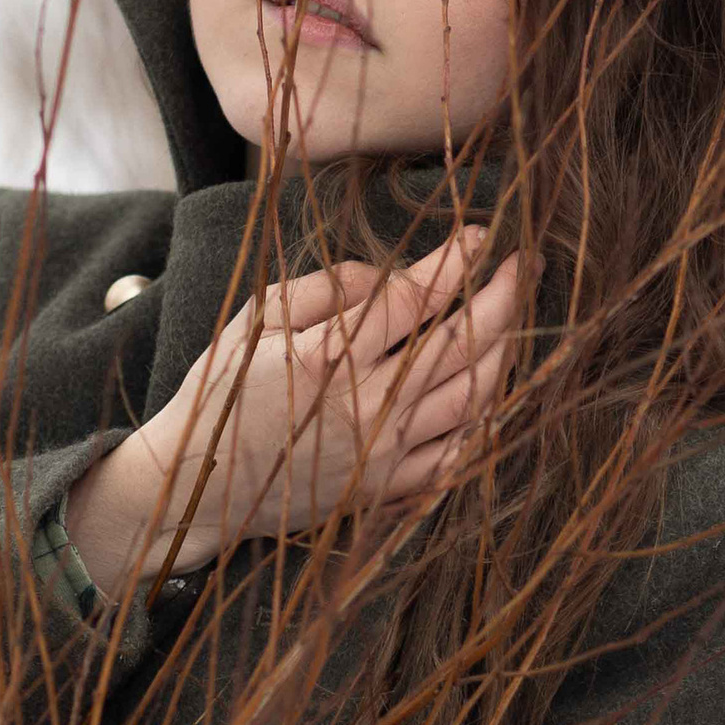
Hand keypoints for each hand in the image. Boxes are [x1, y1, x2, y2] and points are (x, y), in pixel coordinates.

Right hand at [67, 227, 524, 582]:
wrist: (200, 487)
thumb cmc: (220, 394)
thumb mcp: (254, 322)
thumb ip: (323, 289)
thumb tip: (385, 275)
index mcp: (328, 359)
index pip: (415, 300)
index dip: (454, 263)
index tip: (478, 234)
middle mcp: (366, 407)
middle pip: (461, 346)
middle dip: (503, 297)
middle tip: (524, 264)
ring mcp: (383, 455)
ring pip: (472, 399)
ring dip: (505, 351)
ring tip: (514, 315)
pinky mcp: (386, 491)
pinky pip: (456, 456)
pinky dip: (485, 420)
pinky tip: (497, 390)